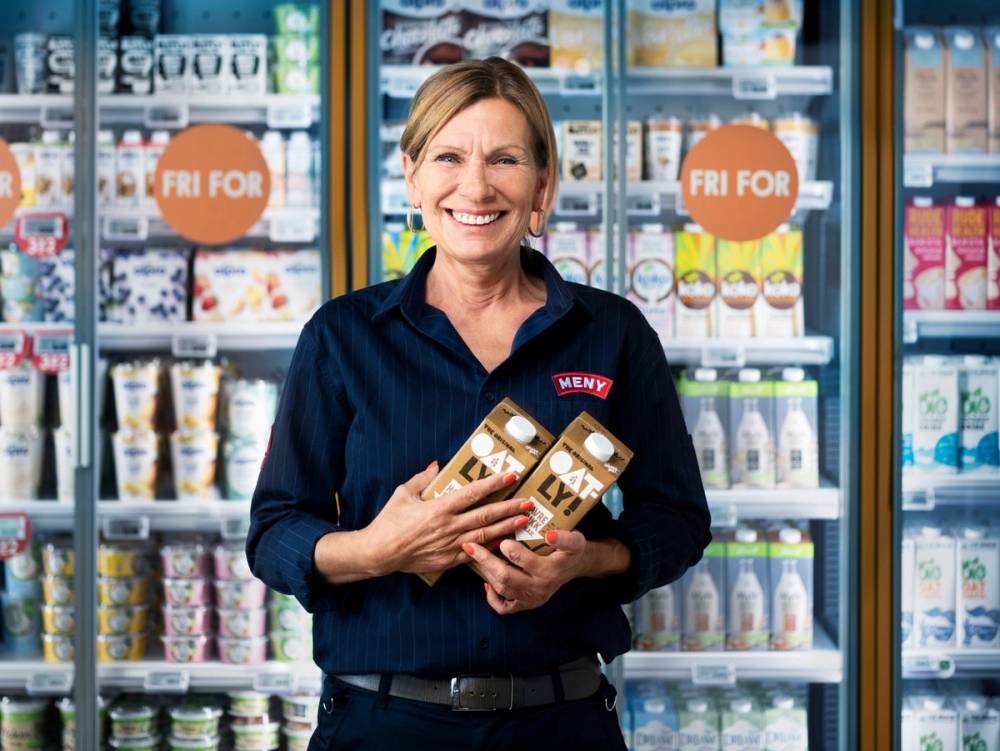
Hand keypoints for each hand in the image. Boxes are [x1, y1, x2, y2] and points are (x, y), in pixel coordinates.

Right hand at [361, 461, 532, 575]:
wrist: (379, 553)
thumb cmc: (389, 521)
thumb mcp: (403, 494)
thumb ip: (423, 478)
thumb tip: (437, 465)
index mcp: (439, 508)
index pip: (473, 493)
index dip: (493, 484)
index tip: (510, 476)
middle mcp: (448, 526)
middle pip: (486, 515)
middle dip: (510, 507)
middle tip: (529, 502)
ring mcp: (451, 545)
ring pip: (486, 535)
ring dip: (507, 527)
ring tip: (524, 520)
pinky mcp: (449, 560)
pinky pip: (476, 553)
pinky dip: (491, 547)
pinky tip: (505, 542)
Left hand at [462, 530, 588, 614]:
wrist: (574, 567)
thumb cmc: (570, 550)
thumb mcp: (575, 541)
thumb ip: (565, 539)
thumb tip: (549, 535)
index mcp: (549, 570)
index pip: (524, 561)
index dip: (509, 550)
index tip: (501, 538)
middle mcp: (539, 588)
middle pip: (505, 577)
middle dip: (485, 560)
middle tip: (471, 545)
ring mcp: (531, 599)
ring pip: (501, 589)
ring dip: (485, 572)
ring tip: (475, 556)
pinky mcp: (525, 605)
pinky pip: (504, 607)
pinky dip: (491, 597)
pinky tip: (486, 581)